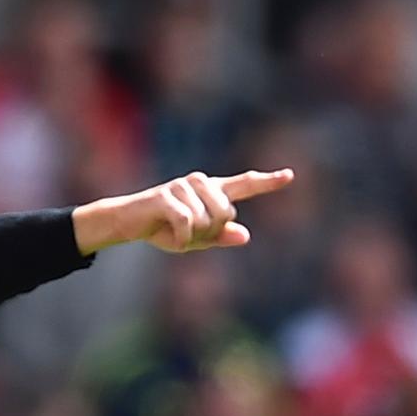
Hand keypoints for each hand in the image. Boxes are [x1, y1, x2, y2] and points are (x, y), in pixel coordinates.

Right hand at [72, 169, 294, 254]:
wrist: (127, 224)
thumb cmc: (163, 230)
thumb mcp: (196, 240)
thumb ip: (220, 237)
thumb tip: (245, 235)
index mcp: (210, 192)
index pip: (243, 185)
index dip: (267, 182)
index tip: (289, 175)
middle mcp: (200, 183)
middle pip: (228, 213)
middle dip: (211, 232)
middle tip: (189, 234)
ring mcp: (182, 186)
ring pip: (208, 220)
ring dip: (194, 236)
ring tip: (176, 232)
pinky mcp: (166, 195)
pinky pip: (187, 222)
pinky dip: (182, 238)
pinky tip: (173, 240)